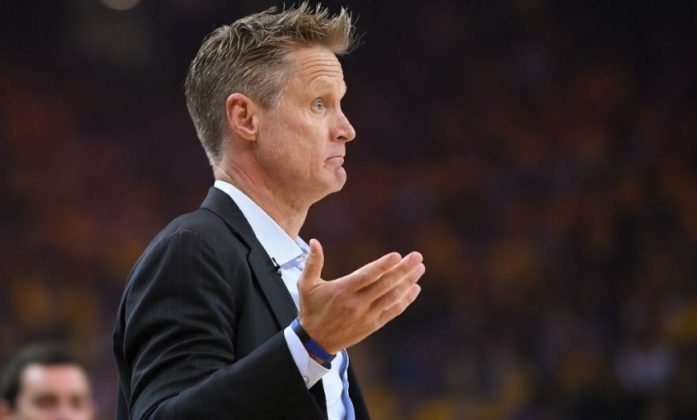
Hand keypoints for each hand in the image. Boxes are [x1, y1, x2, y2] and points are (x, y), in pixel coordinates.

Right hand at [297, 239, 424, 353]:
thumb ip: (312, 263)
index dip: (383, 266)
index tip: (397, 255)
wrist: (315, 342)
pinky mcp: (372, 325)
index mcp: (342, 291)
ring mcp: (366, 316)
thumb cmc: (311, 309)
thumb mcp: (306, 285)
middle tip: (417, 256)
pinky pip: (393, 311)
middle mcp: (356, 303)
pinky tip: (415, 288)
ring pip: (392, 297)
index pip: (367, 276)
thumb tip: (314, 242)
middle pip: (385, 284)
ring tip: (420, 269)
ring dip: (408, 282)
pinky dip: (406, 300)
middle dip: (404, 270)